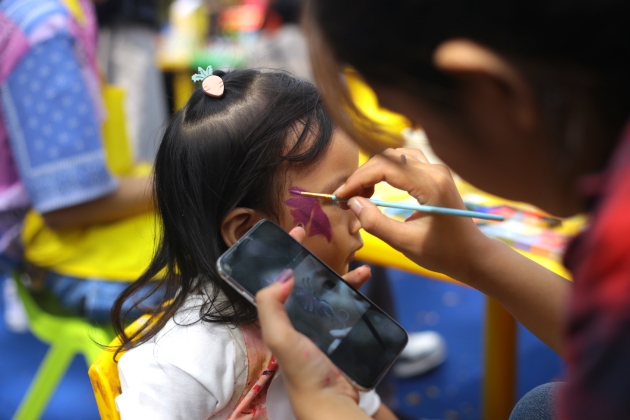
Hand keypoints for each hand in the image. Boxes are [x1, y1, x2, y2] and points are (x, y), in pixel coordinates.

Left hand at [255, 227, 370, 419]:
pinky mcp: (342, 331)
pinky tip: (366, 284)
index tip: (297, 231)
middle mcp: (300, 316)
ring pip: (332, 290)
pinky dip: (358, 292)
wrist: (333, 401)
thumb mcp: (281, 338)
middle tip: (332, 243)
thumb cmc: (304, 372)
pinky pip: (349, 305)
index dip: (286, 253)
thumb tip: (283, 275)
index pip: (280, 277)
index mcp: (281, 315)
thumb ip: (271, 307)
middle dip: (319, 260)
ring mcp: (322, 323)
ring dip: (344, 275)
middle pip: (309, 280)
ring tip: (360, 267)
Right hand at [334, 148, 491, 280]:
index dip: (358, 179)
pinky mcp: (435, 174)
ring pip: (395, 156)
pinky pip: (404, 162)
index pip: (386, 168)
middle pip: (388, 157)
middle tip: (346, 198)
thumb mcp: (405, 243)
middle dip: (363, 175)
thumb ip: (376, 223)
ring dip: (373, 170)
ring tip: (360, 193)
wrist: (472, 254)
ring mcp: (437, 170)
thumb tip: (352, 203)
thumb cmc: (443, 252)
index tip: (341, 196)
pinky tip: (376, 187)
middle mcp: (435, 170)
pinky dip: (386, 170)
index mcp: (431, 185)